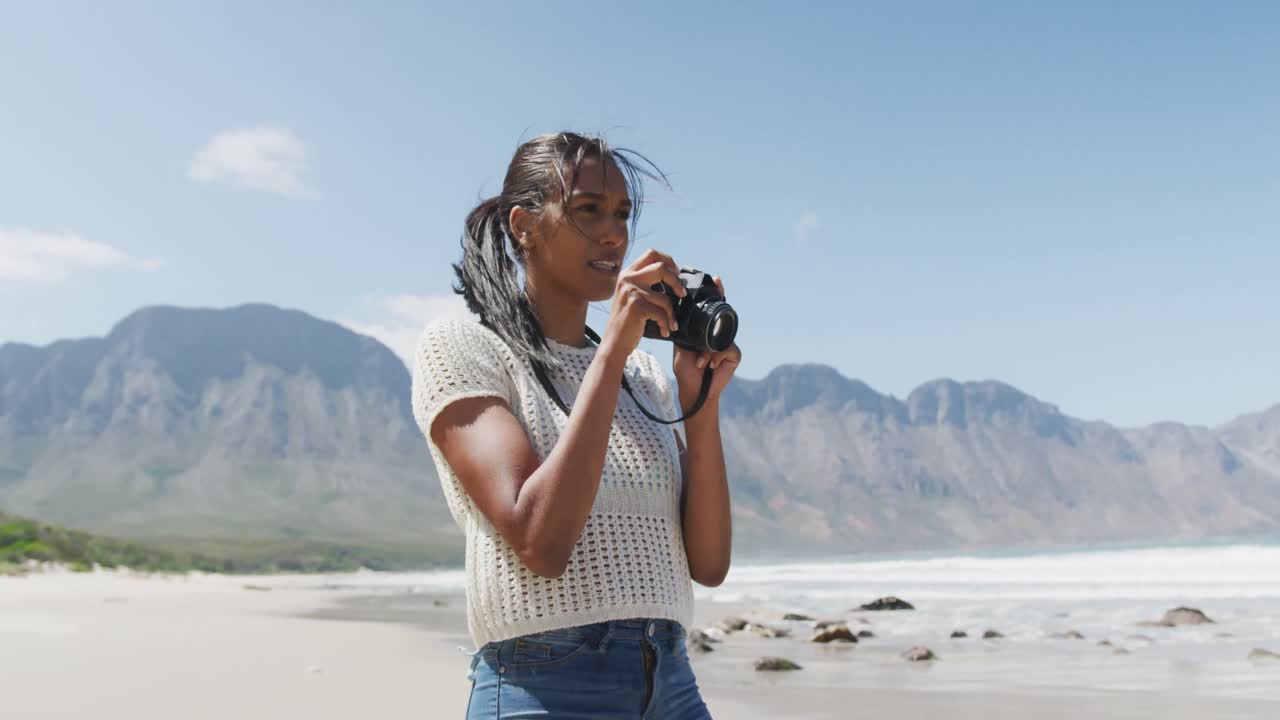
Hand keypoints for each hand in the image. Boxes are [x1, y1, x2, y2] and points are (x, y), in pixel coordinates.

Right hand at [599, 248, 686, 360]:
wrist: (614, 342)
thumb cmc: (626, 322)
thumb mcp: (631, 296)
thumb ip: (644, 284)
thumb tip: (673, 277)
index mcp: (627, 274)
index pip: (651, 254)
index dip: (668, 260)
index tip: (676, 272)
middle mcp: (628, 279)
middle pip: (661, 267)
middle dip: (676, 280)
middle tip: (681, 293)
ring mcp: (632, 291)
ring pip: (665, 297)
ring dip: (672, 314)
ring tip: (671, 324)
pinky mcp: (637, 305)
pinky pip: (661, 313)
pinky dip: (666, 324)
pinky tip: (664, 331)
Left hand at [673, 274, 740, 410]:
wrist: (693, 389)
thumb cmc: (686, 368)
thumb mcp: (681, 344)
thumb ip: (683, 328)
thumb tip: (677, 310)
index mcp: (705, 330)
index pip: (711, 310)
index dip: (716, 294)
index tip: (717, 279)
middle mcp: (719, 334)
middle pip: (722, 319)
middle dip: (718, 315)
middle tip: (711, 316)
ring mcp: (728, 343)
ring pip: (721, 336)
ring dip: (708, 351)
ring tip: (700, 362)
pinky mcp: (735, 354)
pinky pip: (726, 348)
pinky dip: (715, 357)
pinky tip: (709, 366)